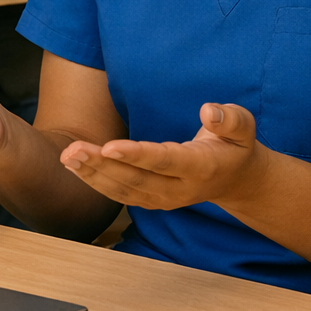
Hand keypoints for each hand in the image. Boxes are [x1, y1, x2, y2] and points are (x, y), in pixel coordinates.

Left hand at [59, 102, 269, 210]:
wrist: (237, 179)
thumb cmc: (235, 144)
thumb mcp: (244, 126)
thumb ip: (229, 119)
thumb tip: (208, 110)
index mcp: (201, 167)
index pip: (164, 161)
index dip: (136, 155)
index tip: (109, 147)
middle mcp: (180, 189)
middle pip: (136, 178)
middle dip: (101, 165)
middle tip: (72, 149)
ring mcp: (165, 199)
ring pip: (124, 190)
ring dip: (92, 175)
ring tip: (66, 157)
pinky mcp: (152, 201)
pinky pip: (121, 195)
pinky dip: (96, 183)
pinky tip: (75, 168)